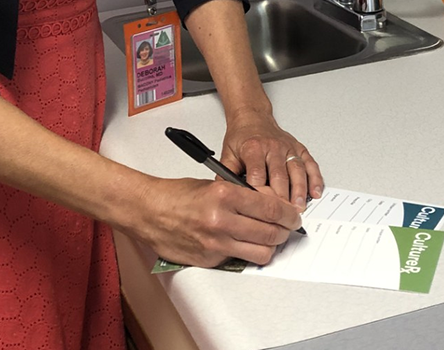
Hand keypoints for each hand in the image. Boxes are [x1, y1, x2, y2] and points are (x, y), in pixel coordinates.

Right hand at [134, 177, 301, 267]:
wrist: (149, 211)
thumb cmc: (177, 195)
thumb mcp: (214, 184)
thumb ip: (242, 195)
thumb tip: (269, 204)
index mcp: (224, 195)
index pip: (270, 207)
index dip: (288, 213)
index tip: (294, 215)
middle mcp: (222, 220)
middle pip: (271, 233)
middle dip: (285, 231)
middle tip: (287, 227)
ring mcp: (216, 244)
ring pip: (261, 252)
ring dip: (270, 246)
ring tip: (269, 237)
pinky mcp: (210, 260)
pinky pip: (240, 259)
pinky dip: (247, 252)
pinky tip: (244, 243)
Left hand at [219, 111, 323, 211]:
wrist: (252, 117)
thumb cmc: (242, 137)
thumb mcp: (228, 153)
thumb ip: (226, 174)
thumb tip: (222, 196)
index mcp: (254, 148)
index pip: (258, 174)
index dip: (260, 194)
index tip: (261, 210)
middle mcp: (273, 147)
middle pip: (280, 175)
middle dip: (282, 198)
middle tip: (283, 218)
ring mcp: (288, 148)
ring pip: (297, 171)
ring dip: (299, 191)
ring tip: (299, 209)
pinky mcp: (299, 149)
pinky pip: (310, 164)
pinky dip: (315, 179)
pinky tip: (315, 192)